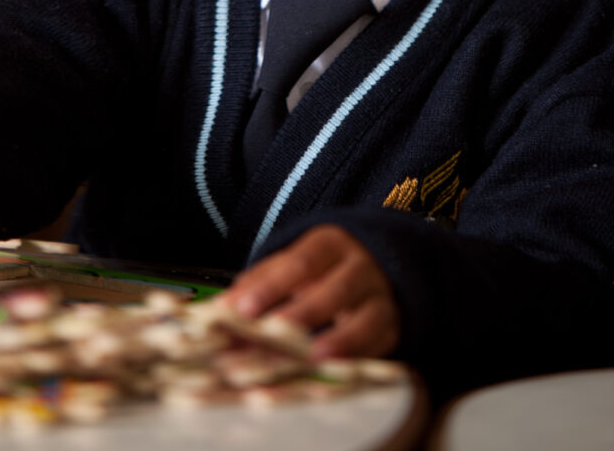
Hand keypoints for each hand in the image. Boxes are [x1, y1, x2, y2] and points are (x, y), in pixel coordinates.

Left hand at [225, 224, 400, 359]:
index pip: (299, 262)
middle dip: (303, 313)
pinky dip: (360, 358)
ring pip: (365, 317)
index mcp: (329, 243)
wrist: (382, 265)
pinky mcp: (393, 326)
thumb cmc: (324, 269)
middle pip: (334, 288)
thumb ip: (259, 283)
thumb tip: (219, 308)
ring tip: (312, 357)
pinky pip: (381, 343)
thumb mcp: (293, 264)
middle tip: (273, 334)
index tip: (242, 309)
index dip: (271, 286)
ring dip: (339, 338)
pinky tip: (339, 371)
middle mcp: (360, 266)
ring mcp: (381, 296)